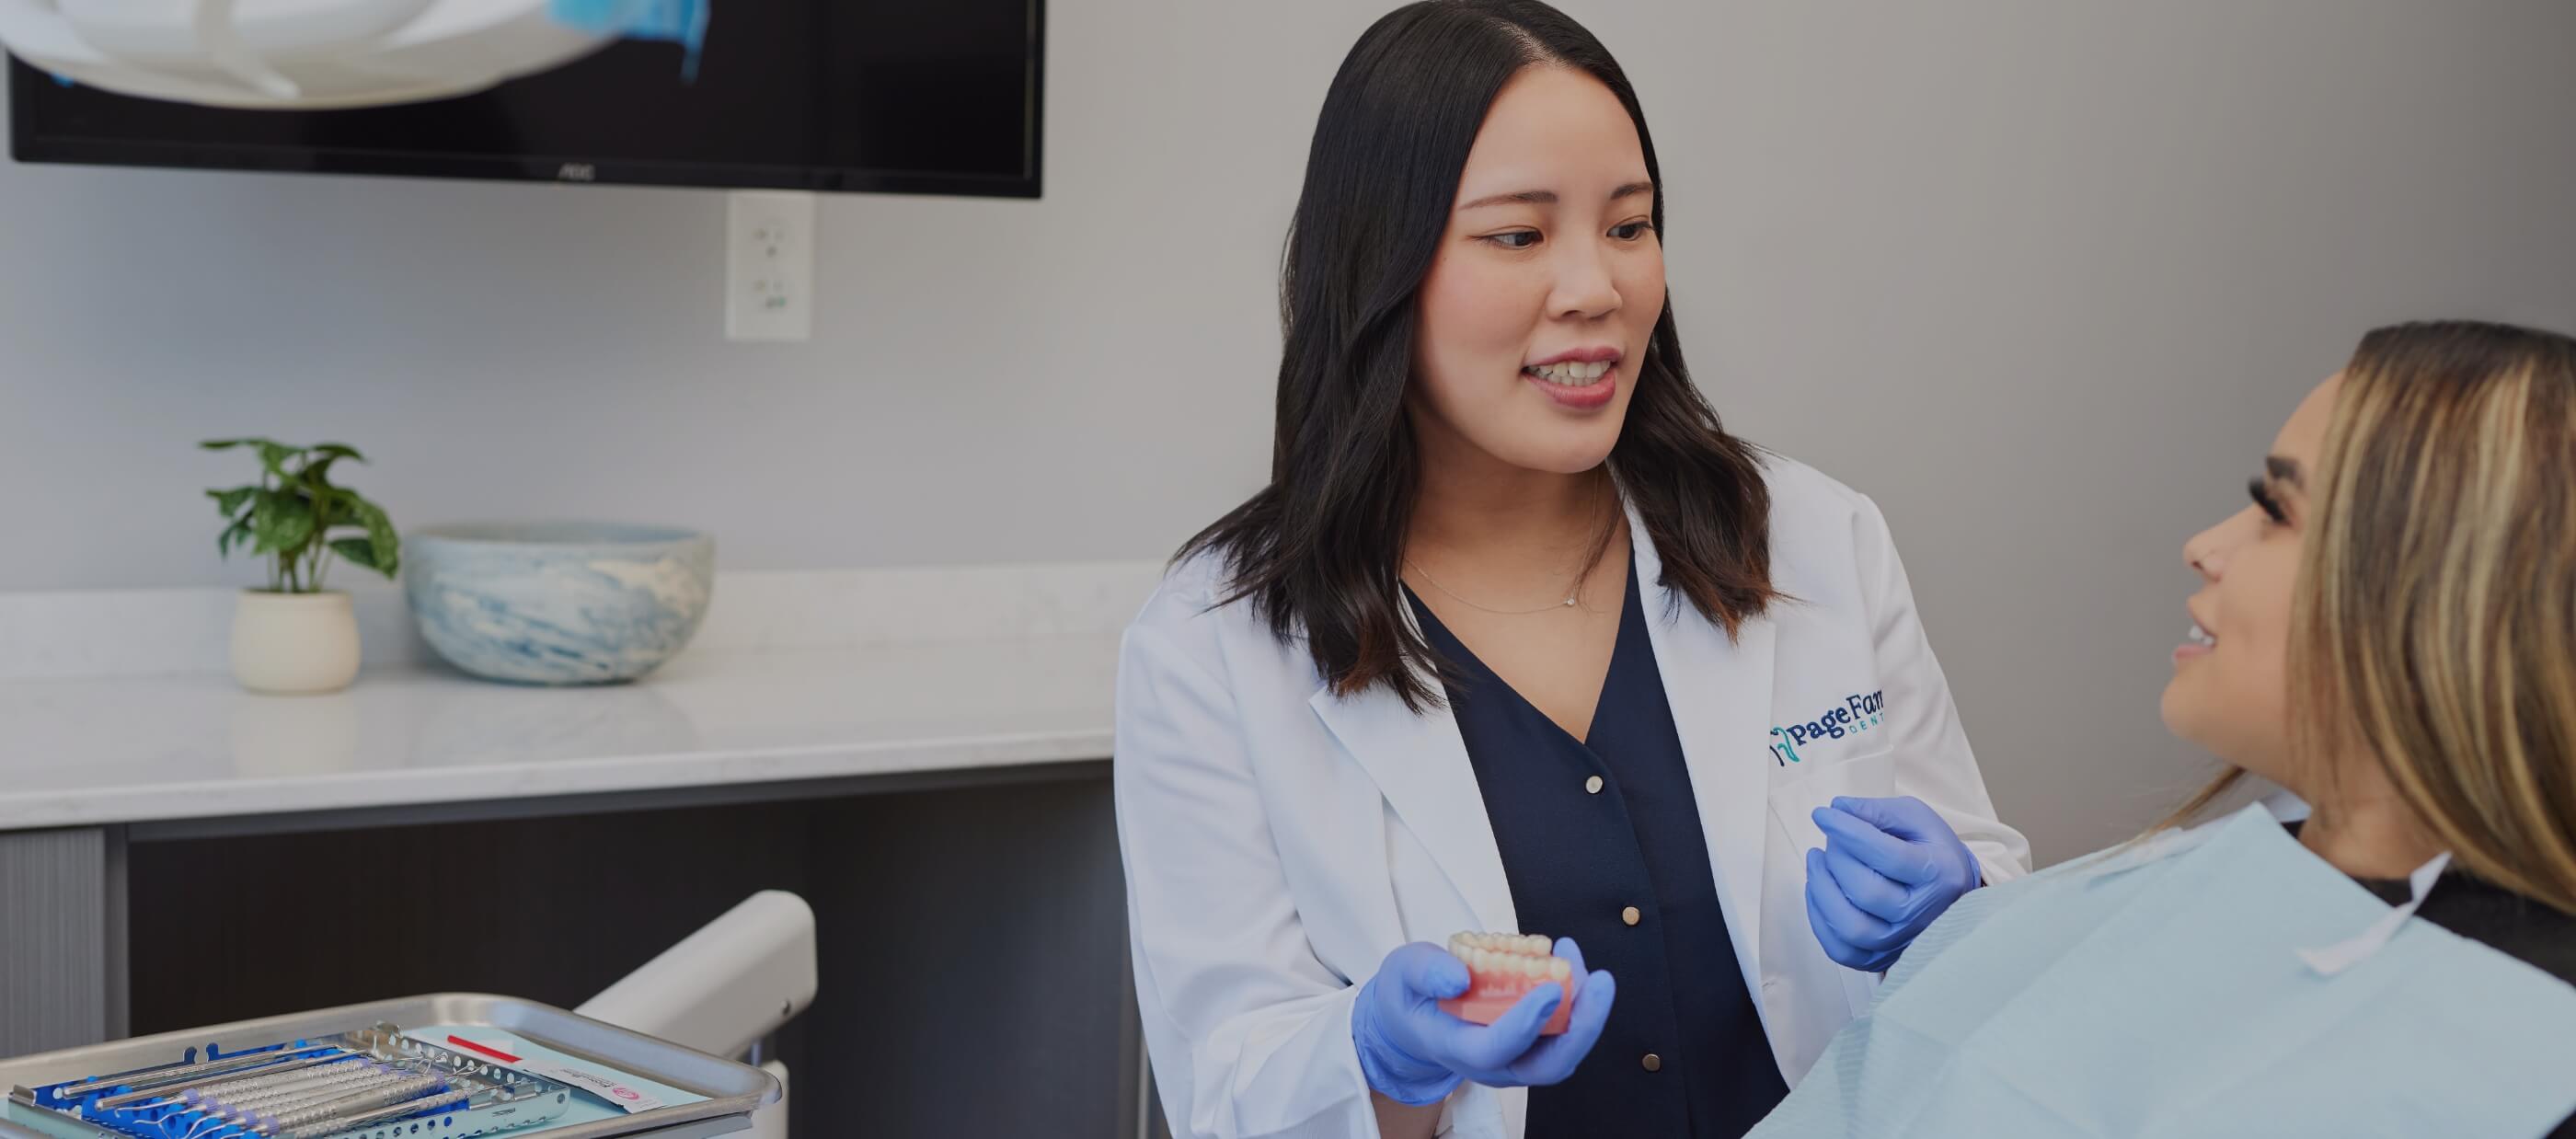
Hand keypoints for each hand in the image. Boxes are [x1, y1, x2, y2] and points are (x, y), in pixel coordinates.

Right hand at [1350, 938, 1616, 1104]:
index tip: (1550, 987)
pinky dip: (1576, 1000)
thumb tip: (1459, 978)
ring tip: (1576, 957)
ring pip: (1563, 1050)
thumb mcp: (1402, 972)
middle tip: (1599, 981)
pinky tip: (1568, 960)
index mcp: (1455, 1049)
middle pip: (1548, 1066)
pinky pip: (1562, 1032)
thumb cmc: (1409, 995)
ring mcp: (1515, 1059)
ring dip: (1584, 1009)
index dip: (1526, 1022)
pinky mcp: (1531, 1045)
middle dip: (1582, 1028)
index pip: (1496, 1049)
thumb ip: (1426, 971)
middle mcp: (1492, 1064)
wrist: (1413, 1020)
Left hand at [1804, 795, 1980, 971]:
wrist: (1951, 892)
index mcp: (1938, 874)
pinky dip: (1819, 919)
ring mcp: (1902, 941)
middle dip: (1837, 858)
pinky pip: (1840, 949)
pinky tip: (1818, 890)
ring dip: (1822, 889)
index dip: (1849, 833)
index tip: (1822, 814)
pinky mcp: (1882, 958)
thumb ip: (1877, 811)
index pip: (1888, 856)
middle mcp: (1923, 914)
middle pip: (1866, 892)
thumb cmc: (1930, 850)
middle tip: (1832, 839)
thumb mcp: (1915, 818)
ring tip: (1817, 861)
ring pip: (1850, 927)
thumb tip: (1837, 809)